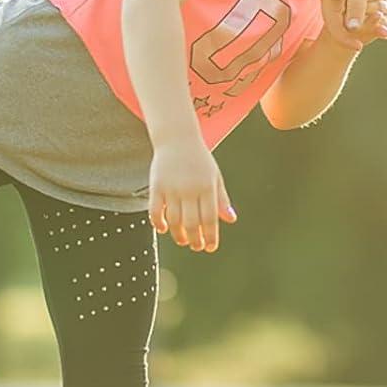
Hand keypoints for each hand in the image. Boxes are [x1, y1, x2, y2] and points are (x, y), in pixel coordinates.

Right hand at [148, 136, 235, 251]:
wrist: (177, 138)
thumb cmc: (199, 160)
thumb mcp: (215, 177)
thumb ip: (222, 199)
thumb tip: (231, 220)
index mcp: (207, 187)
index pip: (209, 218)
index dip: (210, 236)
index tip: (210, 248)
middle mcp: (189, 188)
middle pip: (191, 223)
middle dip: (195, 239)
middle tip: (196, 246)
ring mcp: (172, 188)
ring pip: (174, 220)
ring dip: (178, 235)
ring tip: (183, 241)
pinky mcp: (156, 186)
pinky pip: (156, 210)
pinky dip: (159, 223)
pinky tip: (164, 229)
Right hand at [322, 0, 386, 47]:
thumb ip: (355, 9)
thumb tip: (351, 29)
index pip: (333, 26)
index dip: (345, 38)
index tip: (360, 46)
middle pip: (344, 21)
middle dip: (359, 28)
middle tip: (373, 36)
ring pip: (355, 13)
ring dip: (368, 17)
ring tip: (382, 19)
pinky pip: (363, 5)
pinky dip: (372, 9)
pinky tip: (383, 11)